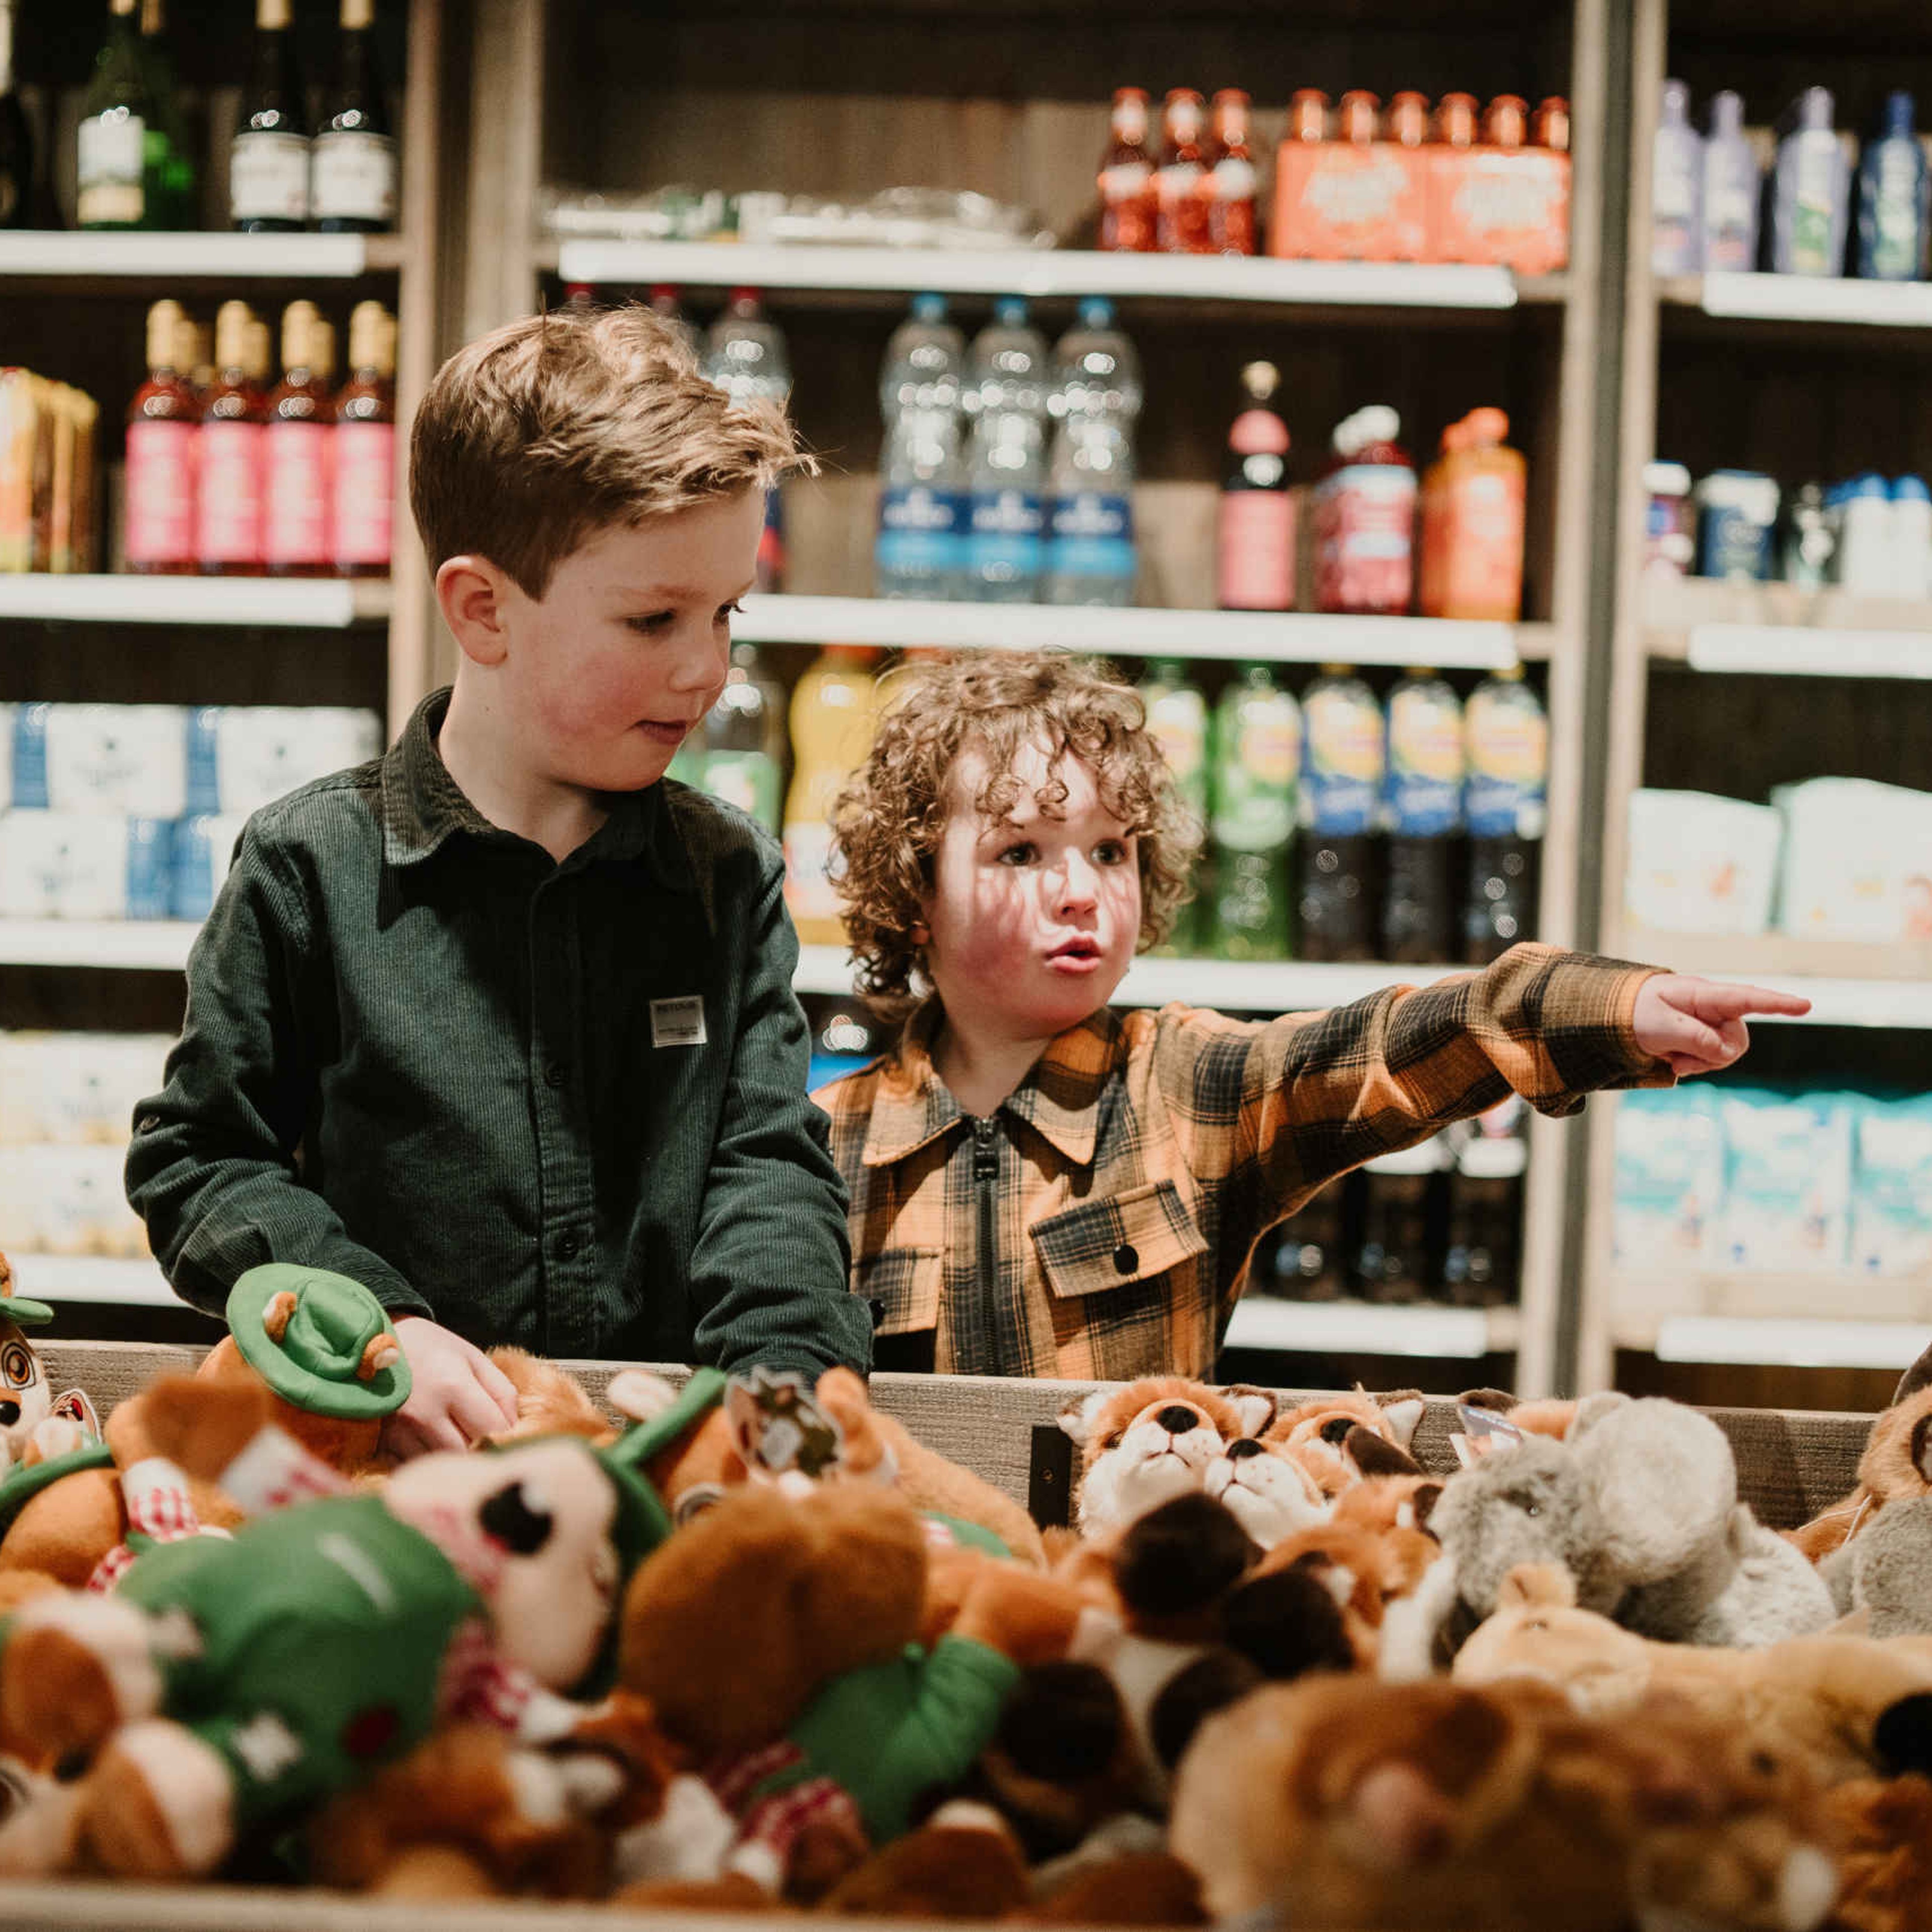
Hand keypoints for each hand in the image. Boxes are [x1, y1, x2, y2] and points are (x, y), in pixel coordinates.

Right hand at [380, 1315, 520, 1458]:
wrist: (372, 1342)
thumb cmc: (431, 1348)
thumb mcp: (473, 1358)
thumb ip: (500, 1391)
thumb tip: (514, 1428)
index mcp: (452, 1385)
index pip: (492, 1429)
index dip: (506, 1436)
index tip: (510, 1435)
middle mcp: (424, 1413)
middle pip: (467, 1453)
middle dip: (482, 1450)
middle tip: (486, 1441)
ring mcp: (399, 1431)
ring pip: (442, 1464)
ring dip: (457, 1459)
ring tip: (460, 1441)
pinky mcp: (381, 1444)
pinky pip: (416, 1466)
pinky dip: (430, 1462)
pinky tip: (433, 1445)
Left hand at [1632, 974, 1811, 1077]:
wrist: (1614, 1017)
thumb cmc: (1634, 1013)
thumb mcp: (1659, 1026)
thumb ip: (1694, 1037)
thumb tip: (1726, 1051)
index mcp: (1702, 994)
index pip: (1746, 998)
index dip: (1777, 1003)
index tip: (1806, 1005)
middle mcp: (1713, 1008)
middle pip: (1737, 1040)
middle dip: (1713, 1057)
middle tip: (1677, 1060)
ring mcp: (1709, 1023)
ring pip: (1726, 1054)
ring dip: (1700, 1063)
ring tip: (1671, 1058)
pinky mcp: (1703, 1038)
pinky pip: (1712, 1060)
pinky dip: (1694, 1065)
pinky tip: (1672, 1061)